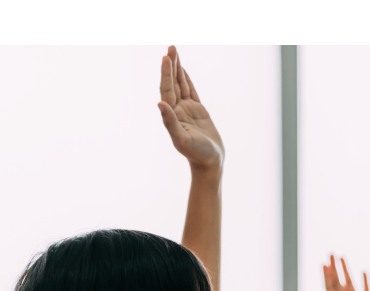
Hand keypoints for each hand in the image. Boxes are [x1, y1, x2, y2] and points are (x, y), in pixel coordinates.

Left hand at [157, 45, 223, 170]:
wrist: (210, 164)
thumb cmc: (196, 154)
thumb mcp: (182, 139)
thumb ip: (170, 122)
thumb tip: (160, 103)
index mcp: (172, 115)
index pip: (167, 90)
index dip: (166, 74)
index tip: (166, 57)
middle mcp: (177, 110)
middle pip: (172, 83)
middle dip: (171, 65)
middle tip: (171, 47)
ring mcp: (187, 110)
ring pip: (181, 85)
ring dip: (177, 69)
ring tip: (174, 52)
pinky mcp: (198, 111)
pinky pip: (191, 91)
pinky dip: (186, 80)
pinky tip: (183, 71)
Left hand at [324, 255, 369, 290]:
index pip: (328, 288)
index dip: (325, 275)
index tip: (323, 263)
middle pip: (337, 281)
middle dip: (334, 268)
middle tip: (331, 253)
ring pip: (350, 282)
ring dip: (346, 269)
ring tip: (342, 256)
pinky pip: (366, 289)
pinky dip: (365, 281)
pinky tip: (363, 272)